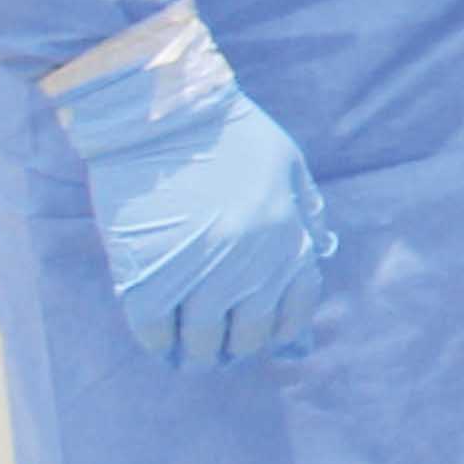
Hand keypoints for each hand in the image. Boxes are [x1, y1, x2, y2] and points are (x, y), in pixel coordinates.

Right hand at [52, 34, 335, 368]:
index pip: (293, 313)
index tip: (258, 331)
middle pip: (246, 336)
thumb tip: (317, 257)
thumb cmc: (227, 131)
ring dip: (197, 354)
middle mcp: (250, 266)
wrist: (160, 109)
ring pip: (201, 343)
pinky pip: (155, 331)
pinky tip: (160, 338)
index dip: (277, 331)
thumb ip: (306, 214)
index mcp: (287, 240)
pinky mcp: (147, 275)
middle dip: (234, 347)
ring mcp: (199, 274)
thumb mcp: (288, 165)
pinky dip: (158, 342)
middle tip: (218, 346)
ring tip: (188, 352)